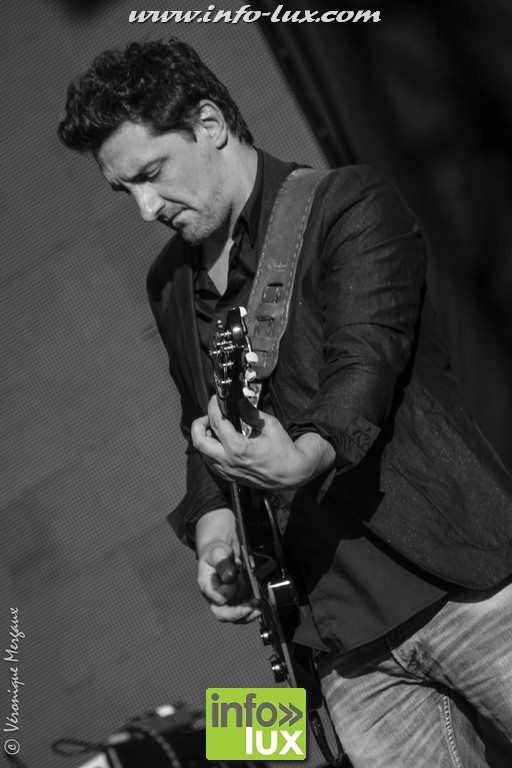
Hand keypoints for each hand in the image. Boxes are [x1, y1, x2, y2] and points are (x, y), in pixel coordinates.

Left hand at [191, 395, 335, 489]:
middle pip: (199, 440)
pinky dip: (210, 449)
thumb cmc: (283, 451)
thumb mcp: (270, 426)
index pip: (217, 422)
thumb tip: (238, 399)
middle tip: (210, 414)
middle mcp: (228, 461)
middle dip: (200, 423)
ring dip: (204, 436)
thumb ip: (250, 412)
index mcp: (238, 448)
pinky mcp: (228, 476)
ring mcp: (226, 471)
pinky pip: (210, 461)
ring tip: (215, 427)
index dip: (214, 406)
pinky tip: (220, 441)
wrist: (291, 474)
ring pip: (202, 452)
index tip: (216, 399)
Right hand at [195, 509, 259, 622]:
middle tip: (250, 609)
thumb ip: (222, 564)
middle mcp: (215, 597)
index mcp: (207, 585)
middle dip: (238, 614)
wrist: (223, 553)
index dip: (227, 591)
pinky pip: (244, 611)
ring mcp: (228, 600)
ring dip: (248, 615)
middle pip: (223, 614)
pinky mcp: (238, 600)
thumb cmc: (217, 552)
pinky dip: (252, 610)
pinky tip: (259, 604)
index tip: (234, 578)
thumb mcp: (217, 552)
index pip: (216, 596)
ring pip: (235, 617)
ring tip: (258, 608)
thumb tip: (229, 578)